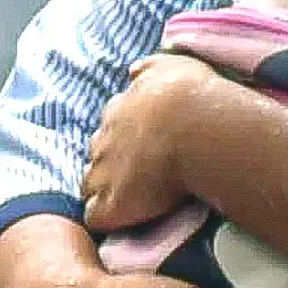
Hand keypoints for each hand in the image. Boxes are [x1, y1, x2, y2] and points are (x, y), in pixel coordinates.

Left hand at [78, 52, 223, 235]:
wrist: (196, 127)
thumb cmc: (191, 95)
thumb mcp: (171, 66)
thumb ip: (150, 67)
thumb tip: (133, 70)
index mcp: (119, 110)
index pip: (110, 126)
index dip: (122, 139)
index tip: (140, 147)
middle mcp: (105, 140)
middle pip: (97, 155)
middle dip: (110, 165)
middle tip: (137, 175)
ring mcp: (105, 173)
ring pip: (91, 186)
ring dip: (104, 193)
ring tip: (128, 202)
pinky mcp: (112, 204)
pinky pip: (95, 216)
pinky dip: (106, 219)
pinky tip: (121, 221)